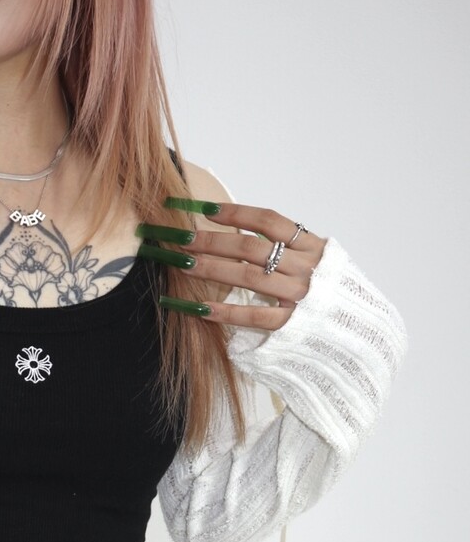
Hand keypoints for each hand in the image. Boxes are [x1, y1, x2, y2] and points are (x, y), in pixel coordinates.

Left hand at [141, 202, 327, 330]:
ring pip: (248, 277)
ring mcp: (299, 297)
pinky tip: (199, 308)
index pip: (269, 221)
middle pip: (251, 248)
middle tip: (182, 238)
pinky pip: (253, 316)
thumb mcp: (314, 260)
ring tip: (184, 264)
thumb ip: (286, 248)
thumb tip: (241, 232)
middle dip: (213, 241)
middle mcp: (306, 268)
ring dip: (212, 269)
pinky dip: (225, 311)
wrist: (359, 331)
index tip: (206, 210)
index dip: (237, 213)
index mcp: (312, 246)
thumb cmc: (329, 292)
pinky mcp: (291, 326)